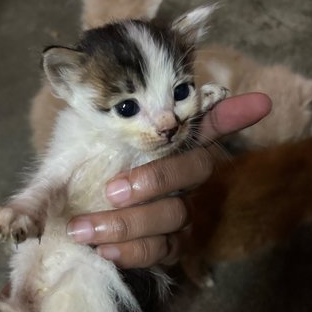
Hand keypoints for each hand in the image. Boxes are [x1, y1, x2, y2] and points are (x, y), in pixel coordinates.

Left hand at [67, 93, 270, 267]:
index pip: (206, 124)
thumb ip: (75, 120)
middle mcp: (183, 176)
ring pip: (174, 214)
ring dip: (128, 223)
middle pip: (195, 170)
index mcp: (168, 145)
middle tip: (112, 190)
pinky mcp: (170, 248)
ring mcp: (181, 212)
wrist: (75, 223)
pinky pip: (162, 251)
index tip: (259, 103)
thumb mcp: (74, 142)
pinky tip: (103, 249)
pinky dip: (132, 251)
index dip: (231, 114)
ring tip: (82, 228)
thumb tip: (51, 60)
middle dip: (157, 179)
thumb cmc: (81, 174)